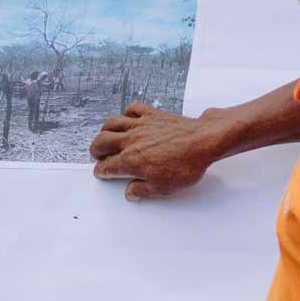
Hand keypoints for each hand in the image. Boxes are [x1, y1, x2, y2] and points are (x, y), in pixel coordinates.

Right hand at [89, 102, 221, 200]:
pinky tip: (128, 118)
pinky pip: (133, 109)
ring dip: (105, 130)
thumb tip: (130, 192)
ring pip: (112, 123)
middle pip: (102, 142)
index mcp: (131, 161)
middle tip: (97, 155)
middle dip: (96, 150)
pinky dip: (126, 113)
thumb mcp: (163, 188)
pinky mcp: (152, 114)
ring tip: (105, 136)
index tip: (101, 172)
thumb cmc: (186, 165)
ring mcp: (141, 125)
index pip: (107, 166)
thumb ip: (143, 190)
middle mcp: (131, 141)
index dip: (101, 171)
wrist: (203, 142)